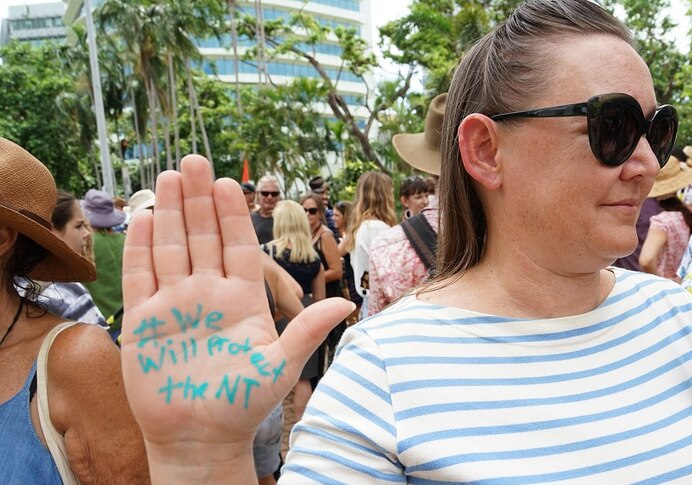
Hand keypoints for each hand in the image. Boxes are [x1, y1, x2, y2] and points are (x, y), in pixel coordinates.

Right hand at [121, 156, 352, 477]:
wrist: (198, 438)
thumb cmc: (242, 405)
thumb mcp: (280, 367)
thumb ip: (306, 332)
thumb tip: (347, 305)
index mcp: (242, 300)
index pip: (238, 247)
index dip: (233, 215)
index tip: (230, 183)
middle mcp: (208, 294)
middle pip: (202, 237)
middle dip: (199, 200)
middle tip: (193, 161)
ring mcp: (174, 304)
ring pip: (171, 247)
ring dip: (171, 213)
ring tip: (170, 176)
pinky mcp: (144, 320)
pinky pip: (140, 276)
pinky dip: (141, 247)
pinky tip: (145, 216)